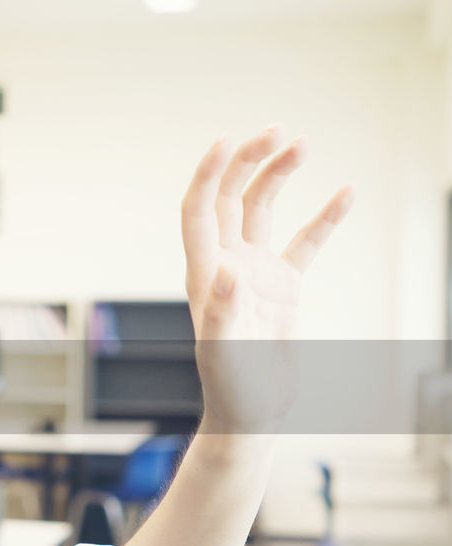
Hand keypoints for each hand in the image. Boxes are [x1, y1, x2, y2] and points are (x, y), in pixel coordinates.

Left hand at [181, 126, 353, 433]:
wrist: (251, 414)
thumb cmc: (231, 388)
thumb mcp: (224, 352)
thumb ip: (223, 312)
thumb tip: (226, 272)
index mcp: (203, 274)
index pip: (199, 211)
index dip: (207, 175)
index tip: (225, 141)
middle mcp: (225, 264)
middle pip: (230, 199)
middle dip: (248, 162)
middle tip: (277, 131)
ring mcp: (255, 272)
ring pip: (262, 210)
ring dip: (278, 176)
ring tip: (302, 144)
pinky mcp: (283, 286)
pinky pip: (304, 242)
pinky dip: (324, 217)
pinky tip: (346, 192)